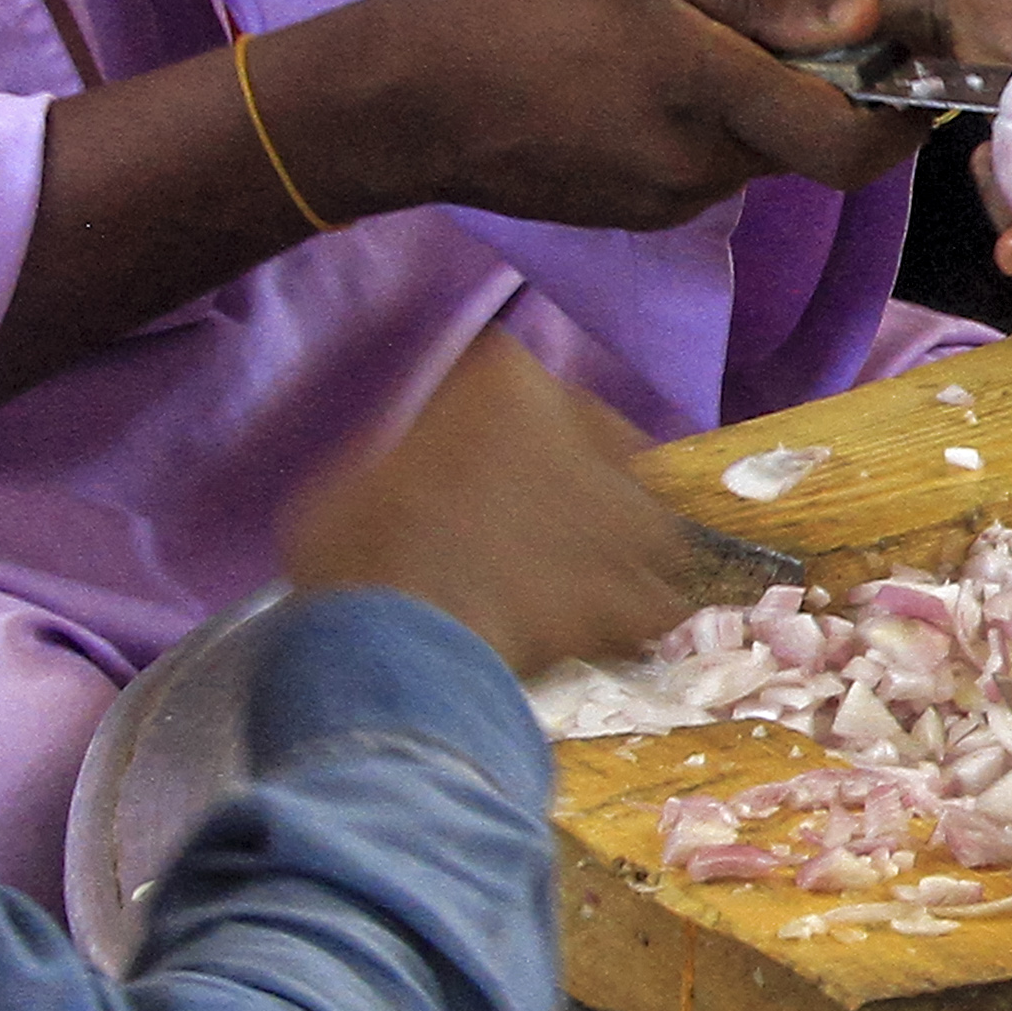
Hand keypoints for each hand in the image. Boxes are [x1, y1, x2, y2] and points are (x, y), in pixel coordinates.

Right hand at [263, 0, 919, 229]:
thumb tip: (865, 22)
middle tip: (790, 23)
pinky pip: (712, 168)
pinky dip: (712, 126)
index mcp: (702, 86)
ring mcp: (668, 200)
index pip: (849, 142)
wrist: (401, 100)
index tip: (910, 69)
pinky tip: (649, 77)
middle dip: (825, 92)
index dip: (899, 116)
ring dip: (761, 105)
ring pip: (762, 155)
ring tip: (690, 36)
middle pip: (812, 145)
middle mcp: (697, 162)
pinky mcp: (641, 215)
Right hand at [285, 331, 709, 675]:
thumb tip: (422, 458)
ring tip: (591, 575)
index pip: (532, 381)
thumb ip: (417, 443)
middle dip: (592, 479)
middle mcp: (581, 427)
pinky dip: (634, 616)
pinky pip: (655, 602)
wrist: (394, 629)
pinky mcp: (629, 584)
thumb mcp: (366, 463)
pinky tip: (607, 632)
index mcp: (506, 377)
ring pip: (650, 520)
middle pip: (613, 444)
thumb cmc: (356, 542)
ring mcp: (617, 507)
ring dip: (626, 545)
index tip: (497, 459)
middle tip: (552, 519)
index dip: (524, 429)